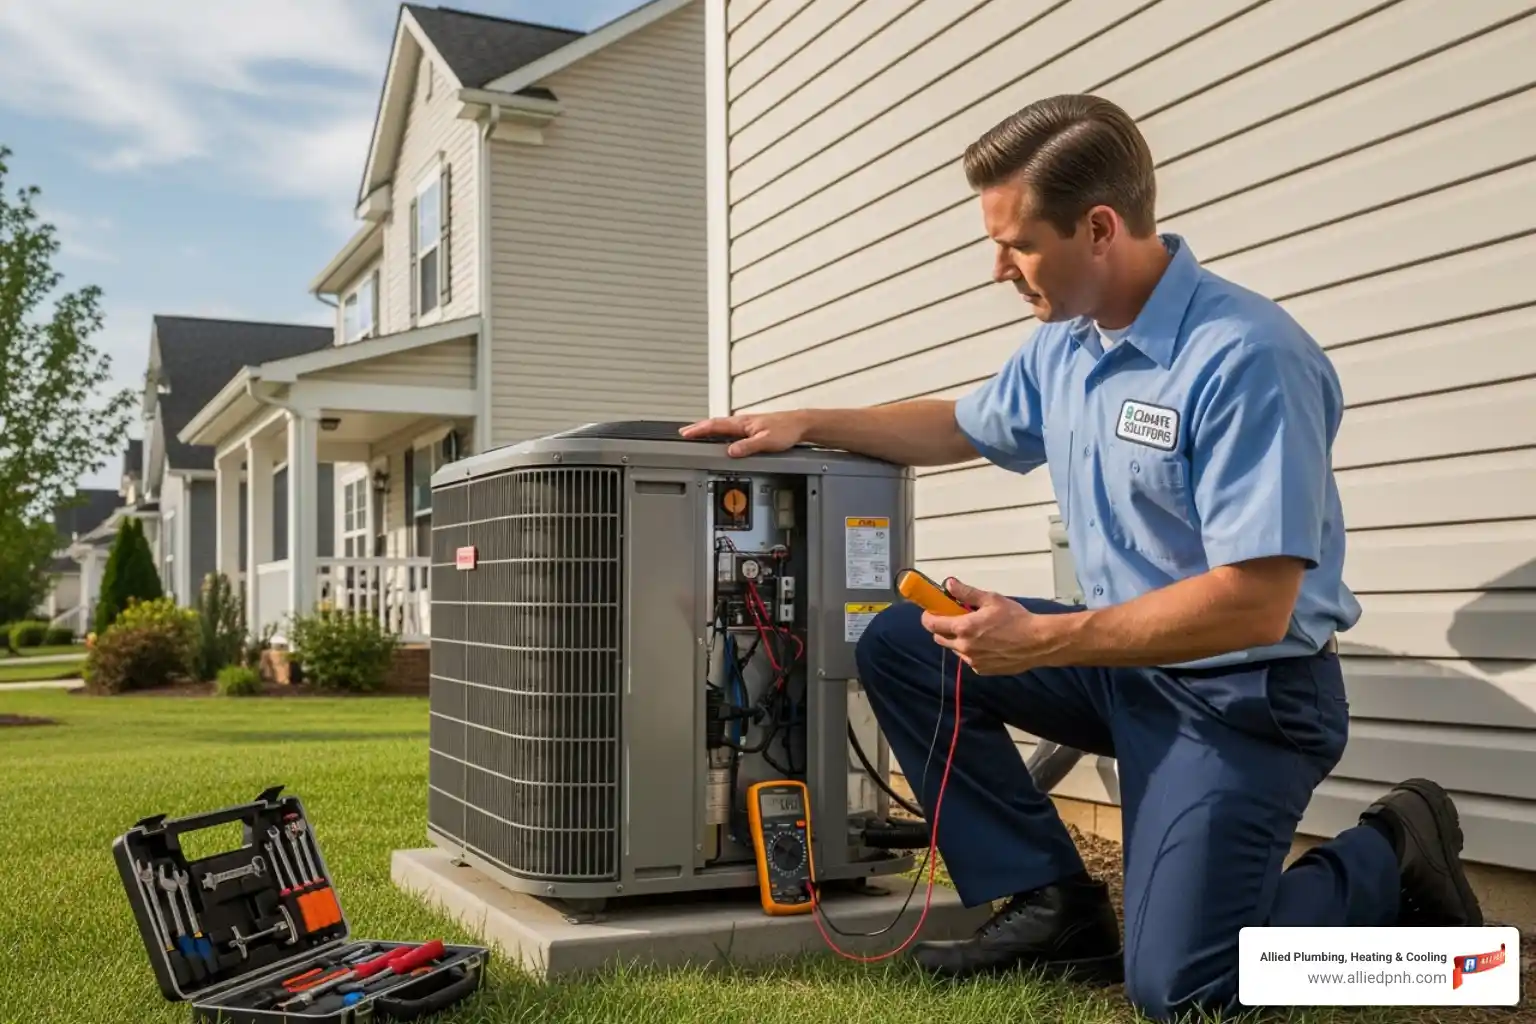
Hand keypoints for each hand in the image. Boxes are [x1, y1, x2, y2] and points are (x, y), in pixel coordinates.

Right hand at [679, 411, 809, 457]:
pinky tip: (719, 436)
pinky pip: (730, 429)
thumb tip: (731, 451)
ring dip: (708, 429)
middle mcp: (742, 422)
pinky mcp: (751, 428)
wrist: (800, 424)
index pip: (715, 426)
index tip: (685, 433)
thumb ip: (748, 446)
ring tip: (696, 433)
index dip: (699, 430)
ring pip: (722, 426)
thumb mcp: (767, 441)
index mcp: (743, 423)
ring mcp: (746, 424)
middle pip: (715, 424)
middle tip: (684, 432)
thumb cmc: (787, 430)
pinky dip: (719, 432)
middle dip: (698, 428)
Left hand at [921, 579, 1058, 674]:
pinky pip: (969, 660)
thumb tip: (949, 584)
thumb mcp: (991, 600)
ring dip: (958, 640)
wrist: (1037, 642)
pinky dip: (972, 651)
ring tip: (976, 631)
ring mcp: (973, 661)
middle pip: (940, 638)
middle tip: (954, 618)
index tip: (930, 611)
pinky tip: (987, 644)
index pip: (933, 625)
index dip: (928, 617)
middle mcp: (964, 647)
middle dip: (942, 628)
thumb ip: (967, 593)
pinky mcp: (982, 670)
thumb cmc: (1016, 619)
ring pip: (955, 649)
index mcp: (964, 628)